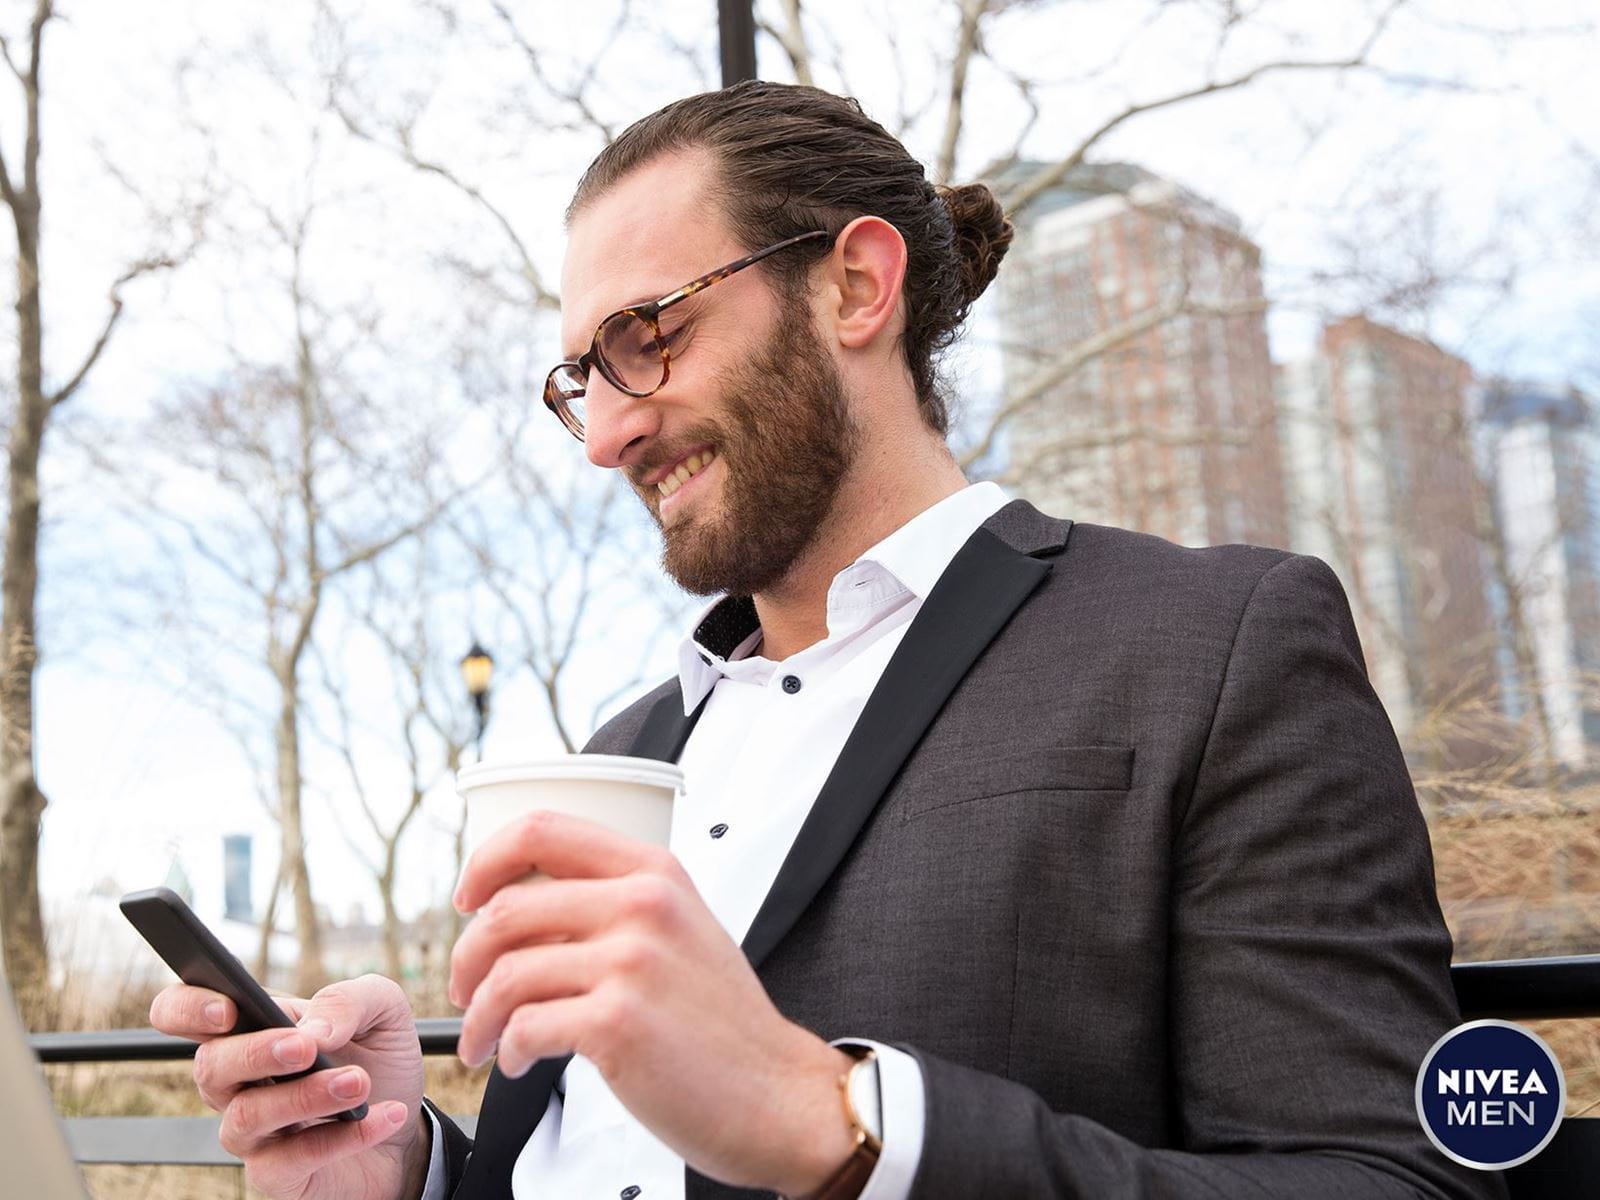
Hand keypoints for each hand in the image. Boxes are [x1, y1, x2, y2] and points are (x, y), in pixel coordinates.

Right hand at [150, 974, 429, 1199]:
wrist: (408, 1125)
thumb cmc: (378, 1060)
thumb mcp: (381, 1011)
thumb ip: (348, 1000)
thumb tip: (313, 1028)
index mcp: (252, 1028)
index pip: (180, 1012)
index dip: (188, 1008)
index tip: (228, 1009)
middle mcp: (239, 1081)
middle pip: (209, 1066)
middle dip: (256, 1052)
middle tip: (306, 1048)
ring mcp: (252, 1132)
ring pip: (246, 1116)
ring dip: (304, 1096)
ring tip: (357, 1083)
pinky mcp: (277, 1174)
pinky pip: (291, 1160)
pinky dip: (343, 1137)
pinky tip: (383, 1117)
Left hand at [450, 810, 859, 1195]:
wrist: (777, 1092)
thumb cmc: (722, 1022)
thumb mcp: (681, 929)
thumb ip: (615, 903)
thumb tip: (521, 908)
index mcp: (654, 871)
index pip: (541, 830)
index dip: (486, 861)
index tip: (468, 897)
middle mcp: (644, 905)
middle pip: (506, 910)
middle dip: (466, 957)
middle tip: (464, 990)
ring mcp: (632, 962)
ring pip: (506, 974)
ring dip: (477, 1015)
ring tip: (482, 1039)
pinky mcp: (618, 1023)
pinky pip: (524, 1027)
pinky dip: (506, 1049)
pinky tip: (517, 1060)